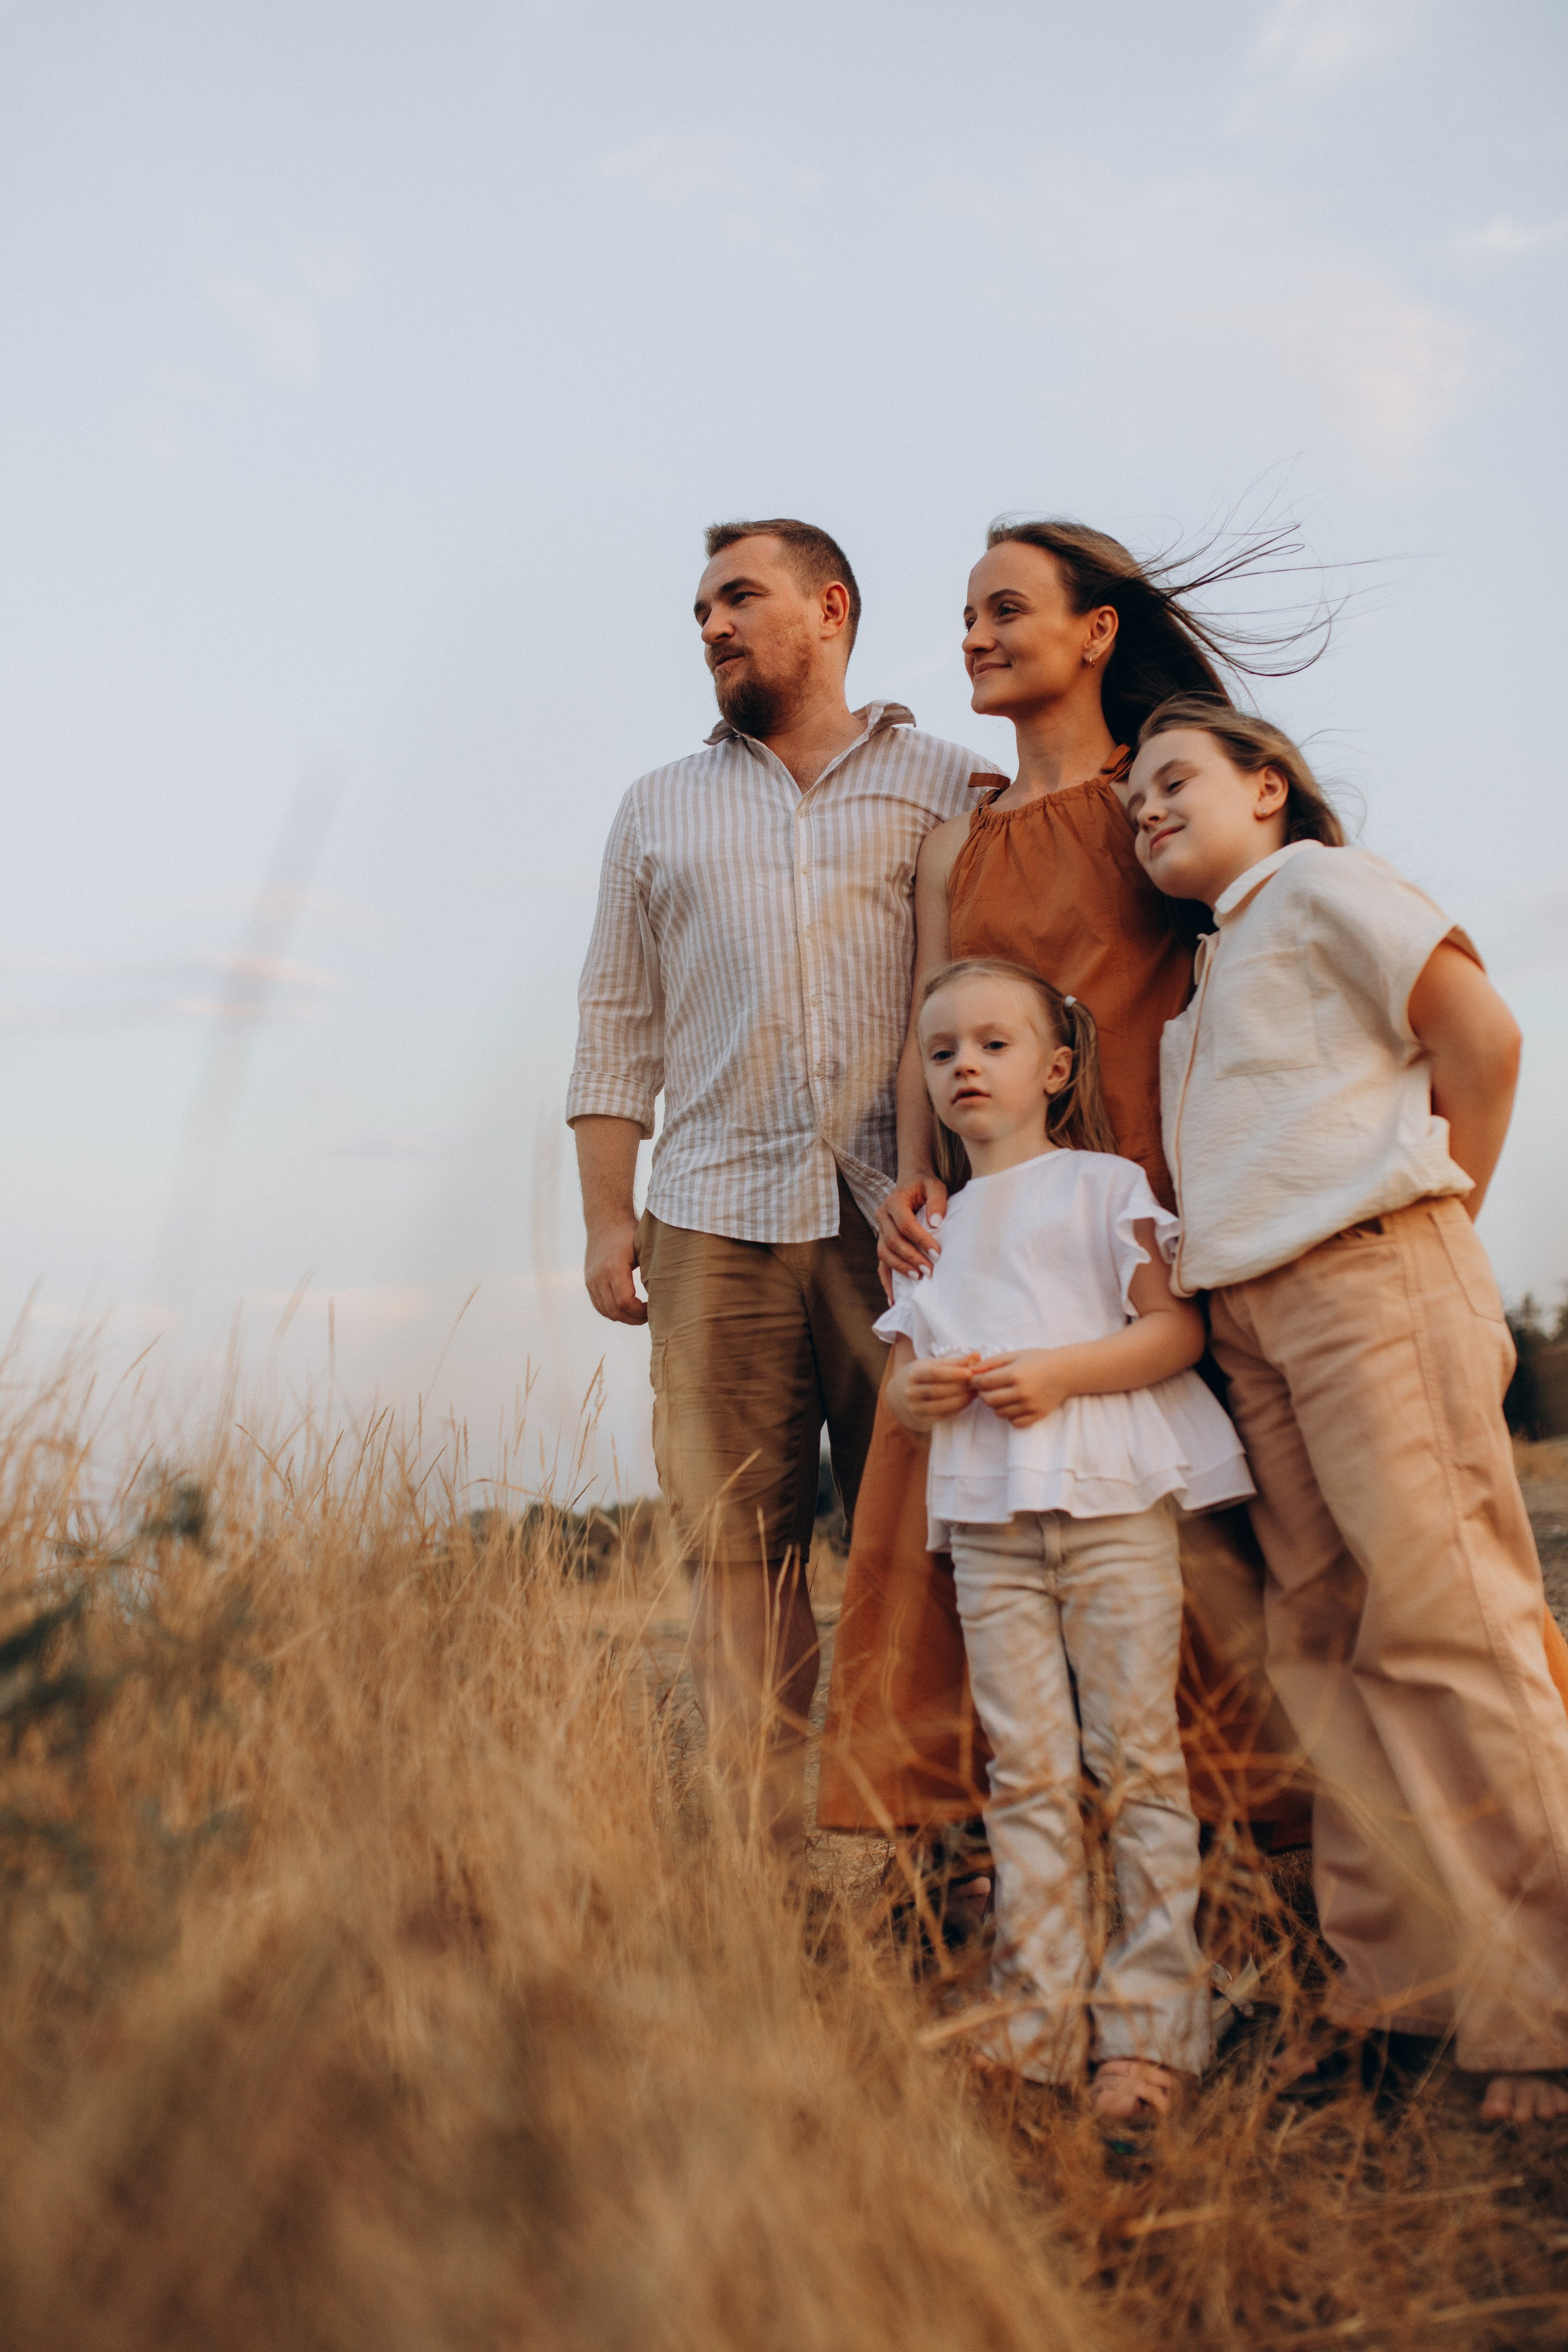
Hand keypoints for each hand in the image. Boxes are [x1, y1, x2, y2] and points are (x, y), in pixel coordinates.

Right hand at [584, 1217, 646, 1324]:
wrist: (605, 1221)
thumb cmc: (629, 1233)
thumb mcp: (643, 1248)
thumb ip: (651, 1270)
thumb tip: (668, 1291)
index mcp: (613, 1267)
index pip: (625, 1302)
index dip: (640, 1312)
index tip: (653, 1309)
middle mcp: (598, 1276)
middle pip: (614, 1310)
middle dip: (633, 1319)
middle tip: (650, 1317)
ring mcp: (591, 1280)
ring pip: (605, 1311)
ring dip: (624, 1317)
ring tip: (640, 1315)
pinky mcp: (588, 1282)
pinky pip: (599, 1305)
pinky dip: (613, 1312)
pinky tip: (627, 1310)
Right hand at [876, 1173, 949, 1297]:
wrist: (911, 1183)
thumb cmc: (925, 1186)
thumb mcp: (935, 1186)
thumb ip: (937, 1201)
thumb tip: (936, 1223)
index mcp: (895, 1202)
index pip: (905, 1225)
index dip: (920, 1240)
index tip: (937, 1253)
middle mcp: (882, 1216)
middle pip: (893, 1242)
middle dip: (911, 1258)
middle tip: (929, 1271)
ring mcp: (880, 1230)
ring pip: (884, 1254)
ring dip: (900, 1268)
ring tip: (918, 1279)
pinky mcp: (882, 1242)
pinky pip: (881, 1263)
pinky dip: (886, 1281)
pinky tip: (893, 1297)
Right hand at [888, 1353, 978, 1432]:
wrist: (904, 1392)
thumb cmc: (926, 1375)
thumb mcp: (936, 1364)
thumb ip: (957, 1362)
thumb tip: (977, 1356)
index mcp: (914, 1374)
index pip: (934, 1374)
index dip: (953, 1374)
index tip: (970, 1373)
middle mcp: (911, 1392)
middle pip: (938, 1391)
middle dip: (960, 1388)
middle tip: (977, 1384)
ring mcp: (915, 1408)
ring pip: (941, 1406)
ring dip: (962, 1400)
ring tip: (975, 1393)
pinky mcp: (923, 1419)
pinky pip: (943, 1416)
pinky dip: (957, 1409)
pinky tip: (967, 1402)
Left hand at [969, 1350, 1071, 1428]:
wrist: (1065, 1372)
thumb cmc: (1039, 1360)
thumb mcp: (1015, 1355)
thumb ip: (992, 1362)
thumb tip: (971, 1371)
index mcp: (1015, 1374)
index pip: (984, 1383)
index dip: (975, 1381)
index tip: (976, 1379)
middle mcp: (1022, 1392)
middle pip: (989, 1400)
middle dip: (983, 1394)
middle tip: (987, 1388)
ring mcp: (1029, 1405)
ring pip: (999, 1412)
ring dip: (995, 1405)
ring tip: (1001, 1394)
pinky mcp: (1037, 1415)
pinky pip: (1014, 1421)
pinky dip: (1009, 1415)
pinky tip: (1013, 1404)